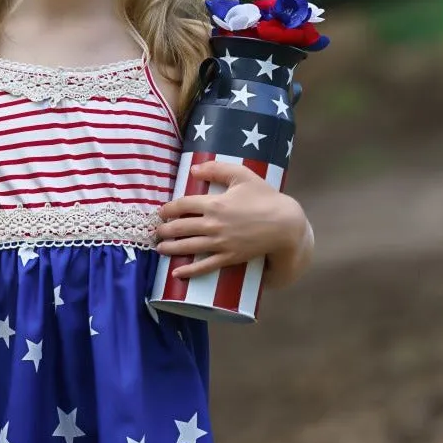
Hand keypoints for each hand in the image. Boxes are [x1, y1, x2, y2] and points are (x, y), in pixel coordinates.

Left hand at [155, 160, 301, 278]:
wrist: (284, 224)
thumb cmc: (265, 197)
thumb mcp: (242, 175)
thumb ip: (217, 169)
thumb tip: (193, 169)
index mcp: (214, 203)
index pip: (182, 206)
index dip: (168, 209)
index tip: (162, 212)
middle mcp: (212, 225)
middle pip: (180, 227)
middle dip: (165, 230)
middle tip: (157, 231)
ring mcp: (219, 243)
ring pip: (188, 247)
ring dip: (170, 248)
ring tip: (160, 248)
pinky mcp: (228, 258)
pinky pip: (204, 266)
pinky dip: (189, 271)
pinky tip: (177, 274)